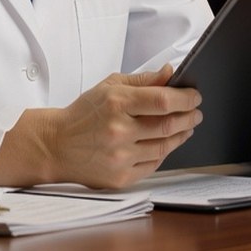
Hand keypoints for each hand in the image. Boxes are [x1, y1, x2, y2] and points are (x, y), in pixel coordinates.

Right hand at [0, 64, 200, 188]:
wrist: (55, 145)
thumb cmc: (83, 114)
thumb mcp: (109, 86)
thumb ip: (143, 80)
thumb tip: (171, 73)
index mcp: (116, 103)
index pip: (163, 100)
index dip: (186, 98)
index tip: (194, 96)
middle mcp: (119, 131)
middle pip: (168, 125)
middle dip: (189, 117)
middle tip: (196, 112)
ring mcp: (120, 157)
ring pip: (164, 147)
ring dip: (181, 135)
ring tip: (186, 126)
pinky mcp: (120, 177)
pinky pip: (153, 165)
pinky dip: (164, 152)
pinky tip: (166, 143)